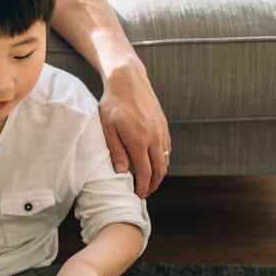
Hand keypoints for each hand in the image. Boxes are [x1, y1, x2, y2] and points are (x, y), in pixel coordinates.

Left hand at [99, 59, 170, 197]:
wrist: (127, 81)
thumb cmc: (113, 105)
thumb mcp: (108, 129)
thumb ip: (116, 152)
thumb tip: (122, 172)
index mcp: (139, 141)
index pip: (145, 173)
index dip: (143, 187)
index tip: (138, 194)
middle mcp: (154, 138)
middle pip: (160, 170)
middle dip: (153, 184)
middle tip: (145, 192)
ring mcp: (161, 131)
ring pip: (165, 160)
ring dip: (159, 173)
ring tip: (149, 181)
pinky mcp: (164, 125)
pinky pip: (167, 148)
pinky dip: (162, 159)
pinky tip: (153, 162)